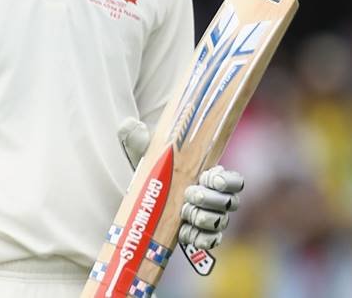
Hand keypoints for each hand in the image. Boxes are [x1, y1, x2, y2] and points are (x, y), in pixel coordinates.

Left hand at [117, 119, 243, 250]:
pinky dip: (198, 238)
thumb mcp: (144, 152)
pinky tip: (184, 232)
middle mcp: (216, 197)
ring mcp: (210, 218)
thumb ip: (138, 137)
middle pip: (229, 202)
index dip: (225, 180)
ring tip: (184, 212)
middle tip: (190, 194)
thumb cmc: (151, 169)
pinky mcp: (200, 234)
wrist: (143, 194)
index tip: (207, 176)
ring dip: (203, 218)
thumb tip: (131, 125)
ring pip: (220, 222)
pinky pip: (209, 241)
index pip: (233, 180)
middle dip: (211, 199)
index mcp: (210, 175)